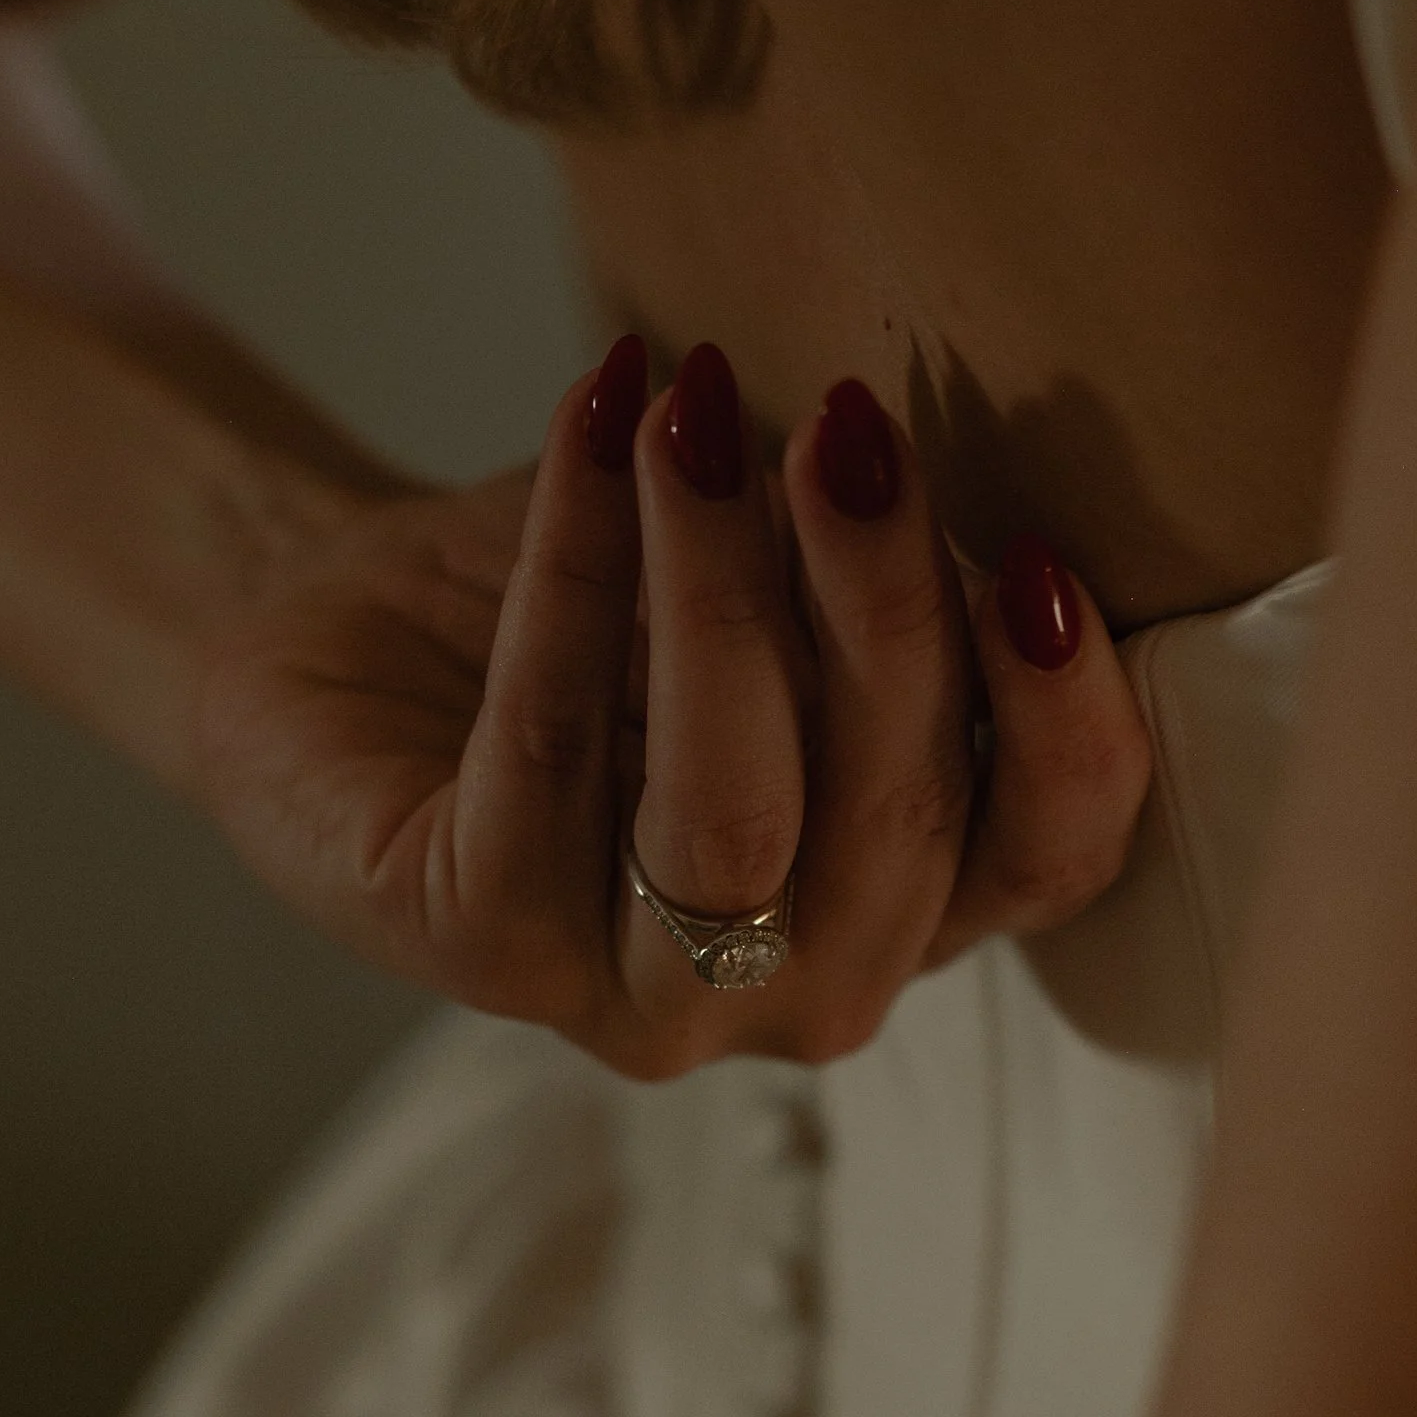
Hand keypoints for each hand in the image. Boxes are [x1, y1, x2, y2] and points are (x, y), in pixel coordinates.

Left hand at [192, 341, 1150, 1070]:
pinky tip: (590, 427)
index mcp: (911, 907)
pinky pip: (549, 757)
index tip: (1042, 564)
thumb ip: (877, 577)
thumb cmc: (599, 606)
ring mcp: (642, 1001)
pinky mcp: (488, 952)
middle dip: (882, 608)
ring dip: (722, 595)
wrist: (350, 631)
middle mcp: (800, 989)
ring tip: (697, 414)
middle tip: (848, 423)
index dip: (1066, 728)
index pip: (1049, 857)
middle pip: (894, 821)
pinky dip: (575, 569)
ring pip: (731, 821)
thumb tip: (919, 484)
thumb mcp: (782, 574)